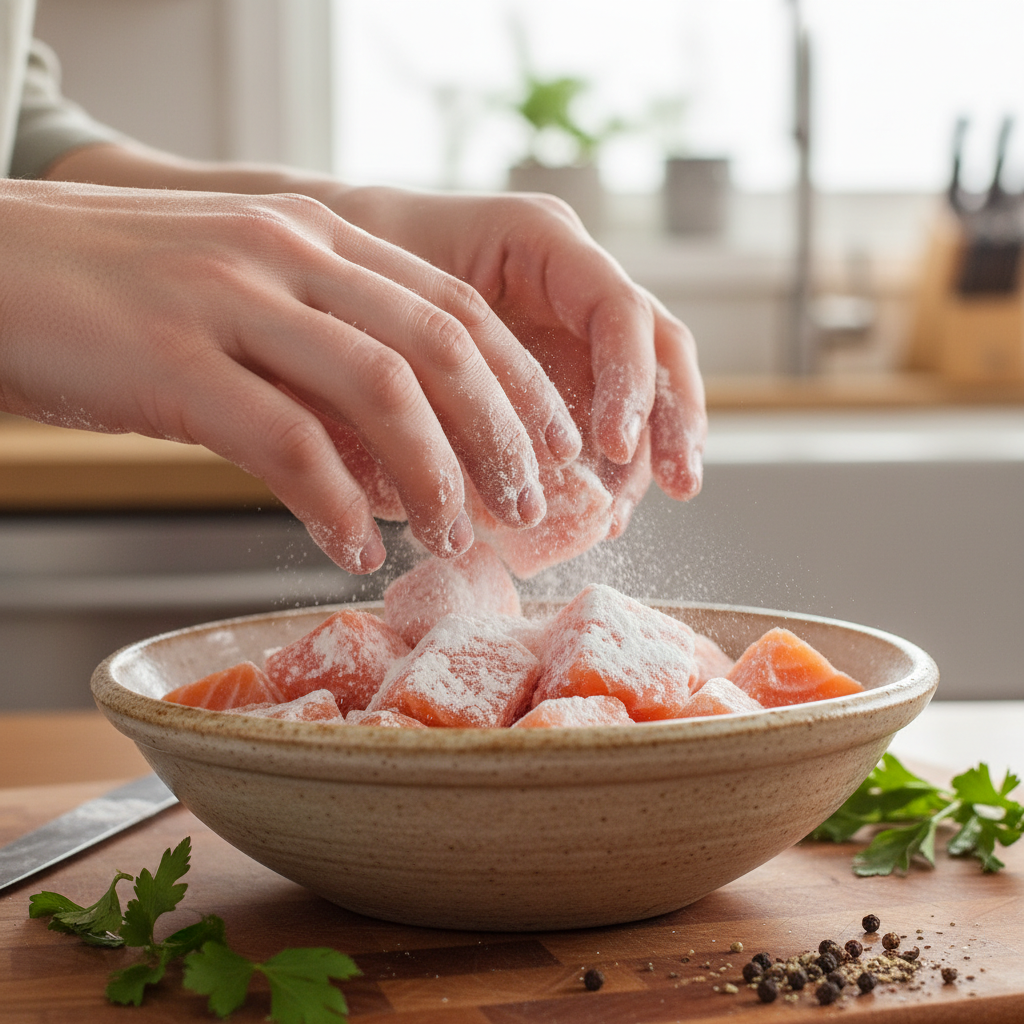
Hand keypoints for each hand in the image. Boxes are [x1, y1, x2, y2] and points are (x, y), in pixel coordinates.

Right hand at [0, 179, 581, 571]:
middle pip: (439, 343)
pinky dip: (334, 501)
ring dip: (435, 472)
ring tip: (458, 539)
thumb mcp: (244, 291)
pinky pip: (283, 439)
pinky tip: (354, 547)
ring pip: (379, 385)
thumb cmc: (121, 294)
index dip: (520, 381)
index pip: (456, 305)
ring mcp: (231, 297)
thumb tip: (400, 453)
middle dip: (502, 433)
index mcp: (319, 234)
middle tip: (532, 506)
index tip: (557, 446)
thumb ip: (325, 348)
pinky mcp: (172, 358)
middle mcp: (290, 251)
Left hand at [331, 187, 706, 534]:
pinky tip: (597, 512)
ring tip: (619, 518)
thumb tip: (473, 474)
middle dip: (674, 416)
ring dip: (646, 450)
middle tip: (681, 485)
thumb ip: (435, 371)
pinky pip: (603, 412)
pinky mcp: (558, 366)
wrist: (327, 274)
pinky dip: (605, 463)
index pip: (617, 308)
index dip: (630, 379)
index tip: (612, 448)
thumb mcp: (384, 306)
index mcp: (541, 240)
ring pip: (641, 383)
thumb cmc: (351, 278)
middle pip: (656, 342)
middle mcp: (571, 278)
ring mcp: (570, 323)